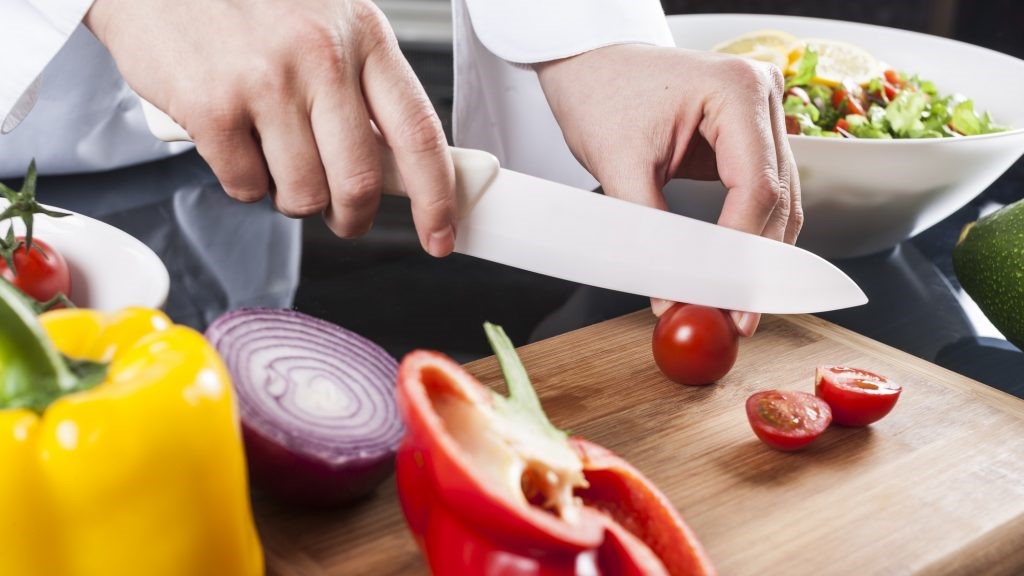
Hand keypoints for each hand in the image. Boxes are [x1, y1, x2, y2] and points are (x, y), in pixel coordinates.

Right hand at [85, 0, 456, 255]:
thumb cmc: (247, 0)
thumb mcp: (327, 23)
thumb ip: (362, 88)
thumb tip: (396, 167)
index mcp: (363, 34)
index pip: (420, 133)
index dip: (436, 197)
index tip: (440, 233)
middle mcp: (321, 56)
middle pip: (360, 181)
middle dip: (354, 217)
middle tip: (343, 217)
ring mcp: (266, 82)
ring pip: (303, 194)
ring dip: (293, 198)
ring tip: (276, 159)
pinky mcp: (213, 107)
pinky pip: (246, 186)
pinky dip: (244, 182)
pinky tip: (236, 142)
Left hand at [534, 44, 802, 335]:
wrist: (591, 65)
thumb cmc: (600, 95)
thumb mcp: (619, 165)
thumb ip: (649, 231)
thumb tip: (671, 297)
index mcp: (735, 90)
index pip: (756, 186)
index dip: (745, 252)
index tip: (729, 300)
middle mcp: (763, 95)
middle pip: (778, 197)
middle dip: (757, 264)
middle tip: (738, 318)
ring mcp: (764, 112)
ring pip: (781, 200)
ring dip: (760, 255)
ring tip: (736, 305)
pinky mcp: (753, 133)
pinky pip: (765, 191)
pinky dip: (751, 233)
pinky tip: (735, 270)